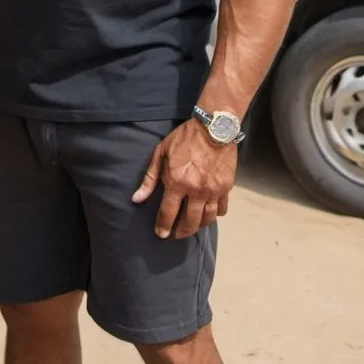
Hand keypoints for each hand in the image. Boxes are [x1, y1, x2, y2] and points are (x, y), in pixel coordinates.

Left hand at [131, 120, 236, 239]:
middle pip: (190, 222)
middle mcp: (196, 191)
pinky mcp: (226, 188)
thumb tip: (137, 198)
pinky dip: (214, 215)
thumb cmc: (183, 138)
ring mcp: (213, 191)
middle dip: (181, 232)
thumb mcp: (161, 153)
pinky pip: (221, 209)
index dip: (163, 226)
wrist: (213, 128)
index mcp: (177, 182)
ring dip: (198, 226)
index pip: (168, 213)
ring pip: (207, 219)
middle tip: (175, 234)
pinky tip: (207, 214)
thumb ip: (150, 178)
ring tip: (190, 227)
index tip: (160, 234)